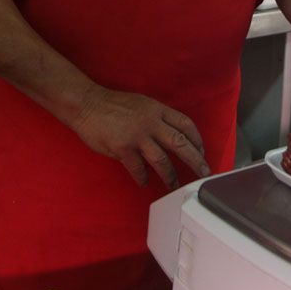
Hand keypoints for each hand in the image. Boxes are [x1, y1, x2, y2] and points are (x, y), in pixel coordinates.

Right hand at [70, 85, 208, 188]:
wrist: (86, 104)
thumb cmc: (113, 105)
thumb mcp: (142, 104)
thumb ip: (157, 119)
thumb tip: (170, 139)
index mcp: (157, 110)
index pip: (186, 124)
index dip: (197, 140)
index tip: (202, 152)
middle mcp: (150, 122)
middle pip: (180, 143)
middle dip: (196, 161)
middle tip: (204, 173)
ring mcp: (137, 136)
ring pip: (162, 161)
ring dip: (170, 176)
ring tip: (174, 185)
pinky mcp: (122, 148)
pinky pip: (138, 169)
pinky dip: (143, 178)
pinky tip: (144, 182)